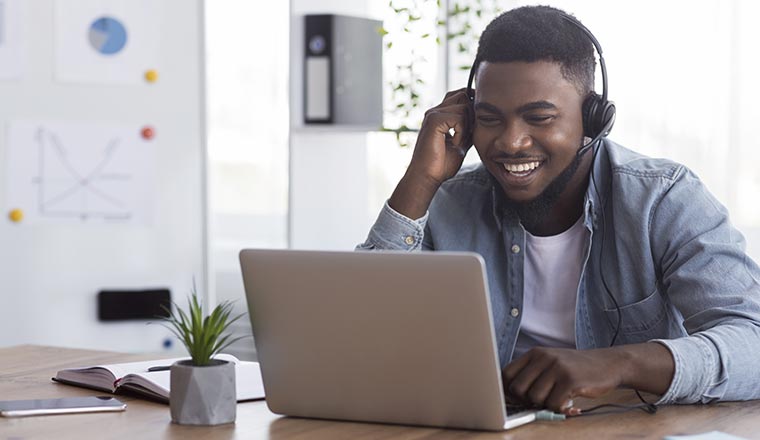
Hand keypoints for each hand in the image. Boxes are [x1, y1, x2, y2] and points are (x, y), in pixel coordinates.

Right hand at [407, 88, 473, 185]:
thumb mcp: (461, 143)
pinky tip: (455, 144)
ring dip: (468, 126)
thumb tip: (481, 121)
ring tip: (460, 142)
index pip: (460, 95)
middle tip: (468, 135)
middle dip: (472, 114)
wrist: (426, 177)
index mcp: (440, 115)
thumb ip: (468, 130)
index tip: (474, 126)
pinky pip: (459, 118)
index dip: (471, 105)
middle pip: (463, 95)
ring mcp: (433, 114)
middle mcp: (435, 111)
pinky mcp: (434, 121)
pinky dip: (462, 132)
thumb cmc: (441, 165)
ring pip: (464, 106)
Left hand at [502, 347, 625, 414]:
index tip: (515, 400)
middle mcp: (543, 357)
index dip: (507, 390)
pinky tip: (569, 402)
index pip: (507, 374)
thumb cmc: (576, 368)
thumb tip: (509, 395)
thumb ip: (532, 374)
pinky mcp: (570, 380)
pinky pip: (553, 404)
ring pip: (535, 398)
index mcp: (535, 353)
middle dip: (526, 400)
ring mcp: (557, 367)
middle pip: (518, 388)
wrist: (609, 363)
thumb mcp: (551, 363)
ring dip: (545, 405)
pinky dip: (559, 408)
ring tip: (558, 399)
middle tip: (541, 401)